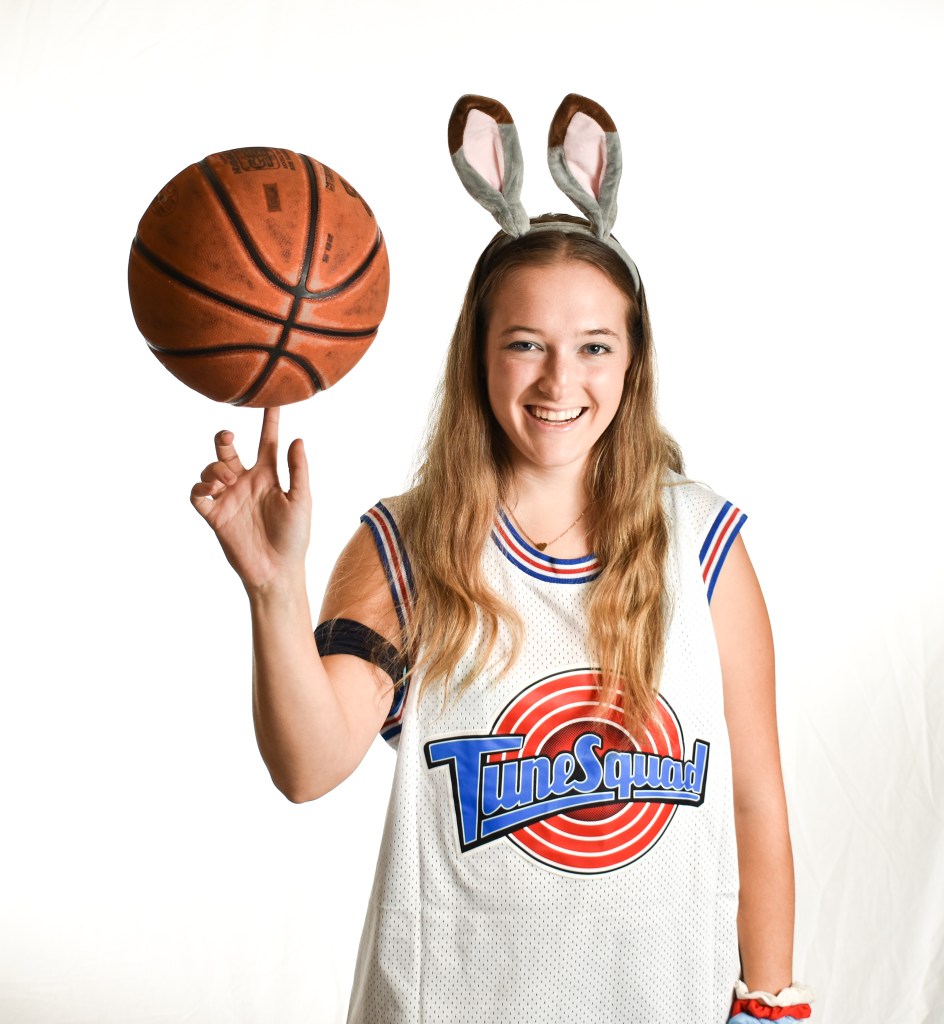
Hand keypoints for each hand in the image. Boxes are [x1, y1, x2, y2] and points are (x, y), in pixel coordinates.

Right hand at [190, 407, 310, 593]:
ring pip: (210, 468)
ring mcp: (229, 498)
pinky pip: (197, 494)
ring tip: (226, 480)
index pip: (267, 441)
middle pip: (228, 449)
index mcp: (269, 476)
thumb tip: (298, 438)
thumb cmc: (294, 537)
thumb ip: (298, 470)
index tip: (271, 398)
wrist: (277, 571)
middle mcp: (246, 482)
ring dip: (214, 467)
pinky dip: (199, 487)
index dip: (269, 420)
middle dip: (223, 438)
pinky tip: (210, 490)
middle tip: (227, 437)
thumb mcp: (301, 500)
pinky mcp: (215, 515)